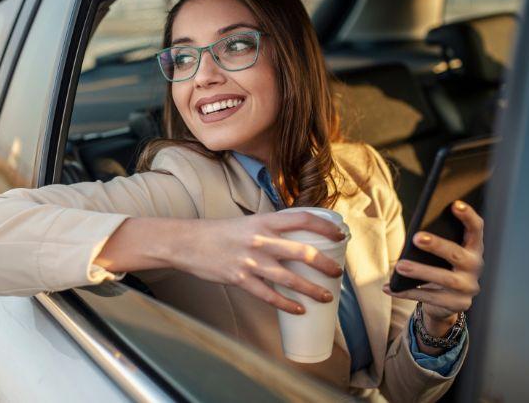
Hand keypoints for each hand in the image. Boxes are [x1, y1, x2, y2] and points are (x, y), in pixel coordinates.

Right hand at [172, 212, 344, 314]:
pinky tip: (299, 309)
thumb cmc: (220, 233)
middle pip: (302, 252)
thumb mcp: (248, 223)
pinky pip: (269, 295)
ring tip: (326, 297)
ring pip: (289, 278)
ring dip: (312, 289)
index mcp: (264, 221)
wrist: (188, 242)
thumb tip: (296, 238)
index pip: (302, 219)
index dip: (325, 226)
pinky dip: (286, 304)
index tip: (340, 234)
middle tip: (338, 273)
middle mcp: (260, 240)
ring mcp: (250, 261)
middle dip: (325, 264)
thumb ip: (270, 230)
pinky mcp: (240, 278)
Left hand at [382, 200, 484, 331]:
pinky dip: (407, 292)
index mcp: (473, 247)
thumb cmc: (442, 266)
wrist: (448, 300)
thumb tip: (414, 235)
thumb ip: (436, 240)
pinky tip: (390, 287)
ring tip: (399, 265)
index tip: (455, 204)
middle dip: (437, 245)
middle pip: (457, 254)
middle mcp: (475, 266)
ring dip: (420, 271)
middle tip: (416, 237)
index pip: (476, 229)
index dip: (468, 216)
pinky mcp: (457, 304)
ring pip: (445, 279)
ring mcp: (468, 287)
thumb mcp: (442, 253)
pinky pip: (430, 298)